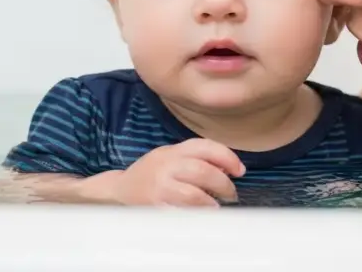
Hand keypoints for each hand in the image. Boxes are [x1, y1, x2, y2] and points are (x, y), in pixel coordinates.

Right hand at [109, 138, 245, 206]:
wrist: (121, 189)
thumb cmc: (152, 172)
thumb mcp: (172, 155)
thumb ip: (197, 157)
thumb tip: (230, 166)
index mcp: (173, 151)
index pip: (205, 147)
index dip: (228, 158)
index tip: (240, 171)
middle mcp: (166, 166)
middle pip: (202, 171)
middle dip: (223, 184)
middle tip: (231, 194)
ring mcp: (160, 187)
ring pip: (193, 195)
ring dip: (211, 202)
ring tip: (216, 206)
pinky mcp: (155, 207)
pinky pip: (181, 212)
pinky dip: (196, 214)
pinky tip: (201, 214)